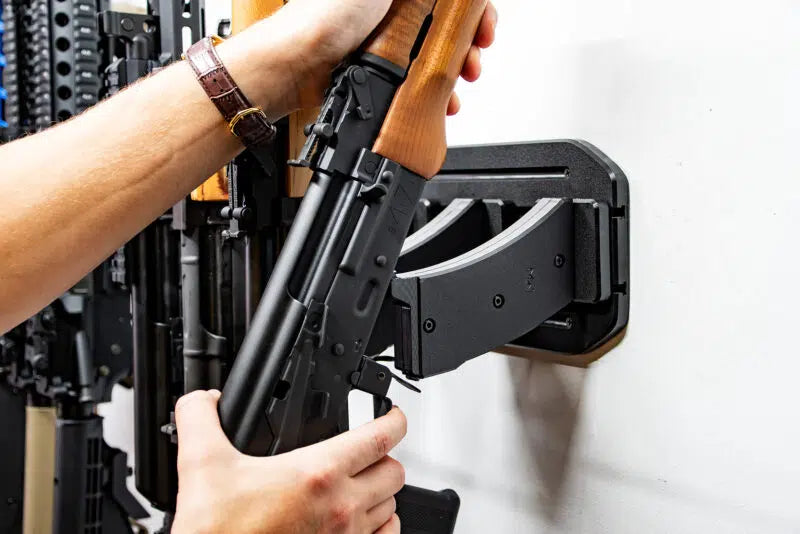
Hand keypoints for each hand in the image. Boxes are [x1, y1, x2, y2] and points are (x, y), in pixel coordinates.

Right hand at [171, 390, 406, 533]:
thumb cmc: (217, 532)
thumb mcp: (200, 464)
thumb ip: (200, 418)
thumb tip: (203, 398)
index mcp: (317, 473)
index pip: (381, 436)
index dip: (394, 418)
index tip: (391, 412)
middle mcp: (342, 506)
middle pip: (394, 471)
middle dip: (385, 455)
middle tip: (368, 449)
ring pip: (392, 505)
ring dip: (381, 491)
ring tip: (362, 482)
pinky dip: (382, 525)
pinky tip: (363, 518)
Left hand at [218, 0, 497, 116]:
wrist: (297, 63)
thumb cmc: (325, 14)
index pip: (449, 0)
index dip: (473, 11)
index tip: (484, 26)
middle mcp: (394, 11)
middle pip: (449, 26)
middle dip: (469, 43)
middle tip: (475, 57)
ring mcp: (388, 42)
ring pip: (436, 57)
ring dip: (456, 72)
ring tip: (461, 82)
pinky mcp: (381, 73)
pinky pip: (417, 83)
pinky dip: (434, 93)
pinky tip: (442, 101)